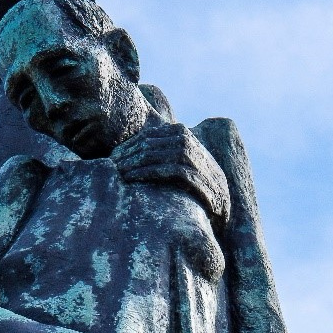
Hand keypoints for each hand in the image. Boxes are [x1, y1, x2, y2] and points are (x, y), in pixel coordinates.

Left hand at [112, 122, 229, 214]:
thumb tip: (124, 149)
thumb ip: (155, 149)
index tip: (111, 158)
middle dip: (128, 155)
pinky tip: (134, 179)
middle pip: (151, 144)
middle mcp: (188, 141)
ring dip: (135, 164)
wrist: (221, 199)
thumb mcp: (173, 159)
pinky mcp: (199, 177)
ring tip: (119, 174)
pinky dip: (150, 173)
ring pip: (159, 155)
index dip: (127, 146)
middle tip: (111, 167)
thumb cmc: (190, 179)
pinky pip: (171, 171)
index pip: (147, 136)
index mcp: (180, 133)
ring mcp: (195, 159)